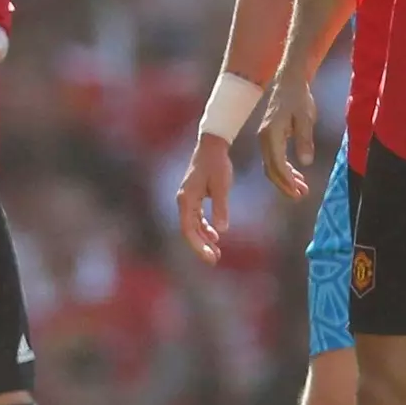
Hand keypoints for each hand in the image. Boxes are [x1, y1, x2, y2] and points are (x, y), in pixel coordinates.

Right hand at [176, 134, 233, 264]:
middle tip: (215, 260)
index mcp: (186, 199)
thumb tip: (221, 231)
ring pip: (193, 225)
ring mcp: (188, 199)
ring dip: (203, 239)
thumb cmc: (216, 163)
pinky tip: (215, 236)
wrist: (212, 144)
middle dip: (201, 246)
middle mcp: (183, 200)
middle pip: (189, 230)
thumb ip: (220, 207)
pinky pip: (197, 217)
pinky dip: (205, 228)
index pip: (189, 229)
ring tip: (216, 252)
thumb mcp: (221, 185)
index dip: (198, 246)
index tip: (210, 257)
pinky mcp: (194, 196)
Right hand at [258, 76, 315, 200]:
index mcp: (271, 134)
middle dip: (285, 185)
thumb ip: (304, 139)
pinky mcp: (270, 137)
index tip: (299, 192)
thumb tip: (306, 162)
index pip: (277, 164)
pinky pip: (274, 159)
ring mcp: (265, 138)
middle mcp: (264, 138)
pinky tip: (296, 175)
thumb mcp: (305, 117)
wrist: (289, 81)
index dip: (288, 181)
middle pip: (271, 169)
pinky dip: (284, 170)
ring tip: (301, 190)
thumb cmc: (298, 97)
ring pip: (272, 166)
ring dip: (285, 180)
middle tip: (301, 196)